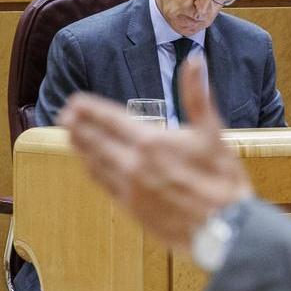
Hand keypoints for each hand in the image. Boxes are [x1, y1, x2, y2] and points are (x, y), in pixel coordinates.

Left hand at [59, 57, 252, 252]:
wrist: (226, 230)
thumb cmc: (223, 180)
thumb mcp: (213, 133)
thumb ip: (197, 96)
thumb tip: (194, 61)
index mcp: (152, 142)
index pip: (111, 120)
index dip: (90, 109)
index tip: (75, 101)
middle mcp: (134, 165)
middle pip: (96, 141)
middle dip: (79, 126)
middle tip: (64, 116)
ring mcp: (130, 190)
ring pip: (96, 164)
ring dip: (81, 148)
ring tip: (70, 136)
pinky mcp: (132, 210)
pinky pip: (104, 186)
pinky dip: (93, 172)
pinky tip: (89, 167)